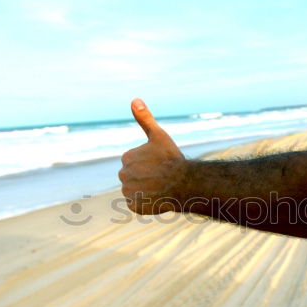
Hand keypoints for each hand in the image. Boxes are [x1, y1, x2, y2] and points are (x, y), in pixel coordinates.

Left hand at [119, 99, 185, 213]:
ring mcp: (128, 192)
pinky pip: (138, 205)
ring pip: (136, 192)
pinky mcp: (134, 206)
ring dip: (147, 191)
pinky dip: (147, 203)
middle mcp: (123, 175)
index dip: (150, 164)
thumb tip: (134, 100)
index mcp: (126, 158)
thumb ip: (144, 119)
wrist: (183, 183)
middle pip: (134, 178)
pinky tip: (158, 198)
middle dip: (146, 178)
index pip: (135, 163)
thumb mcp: (158, 136)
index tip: (160, 164)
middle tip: (162, 177)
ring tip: (161, 188)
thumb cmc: (172, 158)